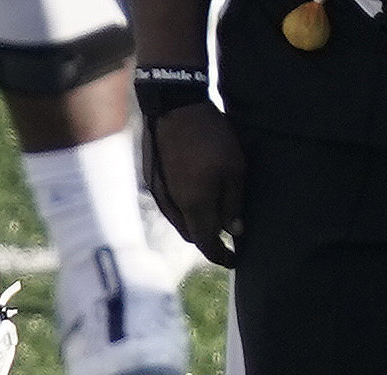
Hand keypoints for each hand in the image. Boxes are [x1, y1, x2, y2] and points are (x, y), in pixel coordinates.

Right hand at [143, 103, 245, 268]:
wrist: (173, 104)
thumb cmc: (210, 135)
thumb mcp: (235, 169)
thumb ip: (233, 204)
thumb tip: (234, 232)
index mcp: (194, 207)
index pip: (207, 244)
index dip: (221, 256)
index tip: (234, 259)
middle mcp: (173, 205)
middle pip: (191, 234)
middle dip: (208, 240)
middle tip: (226, 236)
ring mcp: (159, 192)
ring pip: (179, 220)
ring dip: (195, 223)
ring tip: (211, 216)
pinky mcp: (152, 177)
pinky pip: (169, 204)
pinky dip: (183, 208)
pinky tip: (194, 195)